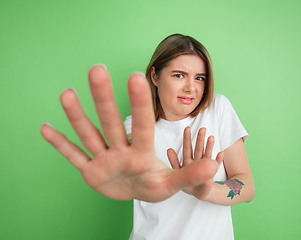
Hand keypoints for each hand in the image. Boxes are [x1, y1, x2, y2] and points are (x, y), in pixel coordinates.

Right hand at [40, 65, 218, 201]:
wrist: (135, 192)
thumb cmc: (153, 184)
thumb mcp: (173, 183)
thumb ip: (191, 174)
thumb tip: (215, 164)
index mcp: (141, 153)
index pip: (142, 126)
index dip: (139, 104)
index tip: (137, 76)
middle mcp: (120, 150)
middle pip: (111, 122)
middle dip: (104, 99)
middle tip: (98, 69)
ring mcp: (103, 159)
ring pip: (89, 135)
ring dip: (77, 117)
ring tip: (67, 94)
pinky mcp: (90, 171)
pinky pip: (74, 156)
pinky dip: (60, 145)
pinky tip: (45, 128)